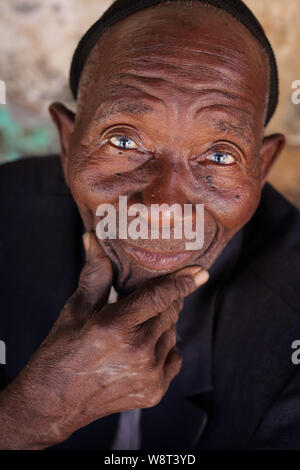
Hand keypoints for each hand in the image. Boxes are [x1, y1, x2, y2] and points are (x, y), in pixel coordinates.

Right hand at [0, 233, 208, 448]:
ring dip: (161, 325)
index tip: (199, 271)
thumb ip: (94, 274)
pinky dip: (164, 349)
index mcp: (115, 326)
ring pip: (172, 334)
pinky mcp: (154, 392)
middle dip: (164, 301)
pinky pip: (174, 358)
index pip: (160, 295)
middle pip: (170, 312)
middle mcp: (137, 351)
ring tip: (136, 329)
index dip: (182, 280)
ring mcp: (148, 375)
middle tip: (146, 300)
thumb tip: (92, 239)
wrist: (53, 402)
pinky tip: (142, 349)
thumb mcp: (75, 309)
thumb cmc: (60, 351)